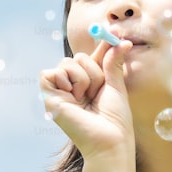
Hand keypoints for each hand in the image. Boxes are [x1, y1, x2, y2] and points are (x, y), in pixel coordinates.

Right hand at [39, 40, 133, 160]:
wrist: (109, 140)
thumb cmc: (115, 120)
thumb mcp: (116, 87)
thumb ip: (113, 63)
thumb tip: (122, 42)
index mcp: (89, 84)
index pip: (92, 58)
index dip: (101, 45)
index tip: (113, 31)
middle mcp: (73, 86)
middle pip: (77, 57)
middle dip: (92, 71)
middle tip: (97, 90)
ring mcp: (60, 91)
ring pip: (67, 63)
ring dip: (82, 79)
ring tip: (85, 99)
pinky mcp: (49, 97)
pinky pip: (51, 73)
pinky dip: (64, 81)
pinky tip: (72, 97)